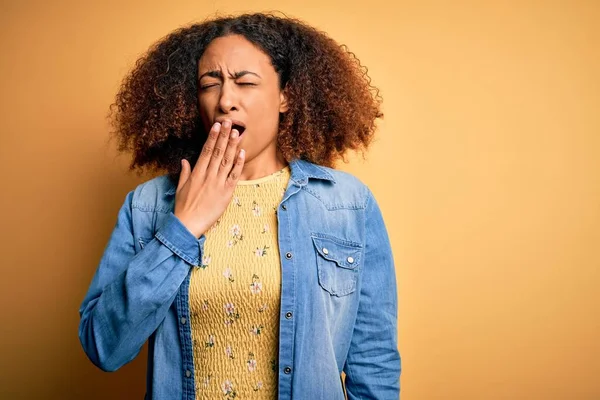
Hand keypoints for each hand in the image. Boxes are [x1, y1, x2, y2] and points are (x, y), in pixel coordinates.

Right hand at [174, 120, 244, 237]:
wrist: (188, 225)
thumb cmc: (183, 208)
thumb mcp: (180, 188)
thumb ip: (184, 173)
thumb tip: (184, 160)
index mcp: (196, 173)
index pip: (206, 151)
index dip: (212, 137)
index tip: (216, 126)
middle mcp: (207, 175)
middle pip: (217, 152)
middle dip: (224, 136)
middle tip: (229, 122)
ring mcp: (217, 183)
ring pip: (226, 161)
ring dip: (232, 146)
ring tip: (237, 132)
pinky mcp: (226, 193)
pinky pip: (234, 176)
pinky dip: (238, 164)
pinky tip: (242, 153)